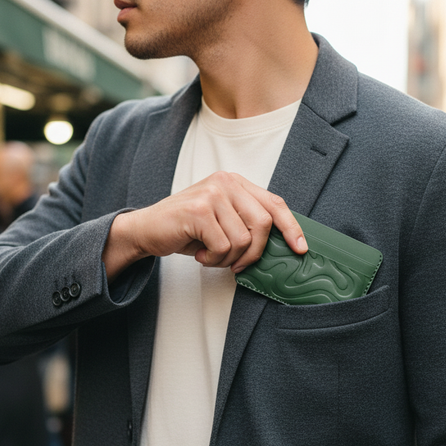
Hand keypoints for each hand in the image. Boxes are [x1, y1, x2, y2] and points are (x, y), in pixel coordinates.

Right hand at [103, 171, 306, 280]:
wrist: (146, 229)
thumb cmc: (186, 229)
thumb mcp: (221, 219)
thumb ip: (245, 222)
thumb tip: (279, 244)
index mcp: (235, 182)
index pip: (274, 203)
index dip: (291, 227)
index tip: (300, 248)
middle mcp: (225, 182)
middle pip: (262, 224)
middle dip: (253, 252)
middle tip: (237, 264)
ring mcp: (212, 194)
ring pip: (242, 240)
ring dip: (227, 258)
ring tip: (210, 255)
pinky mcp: (199, 211)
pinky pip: (223, 246)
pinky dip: (213, 260)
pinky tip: (200, 254)